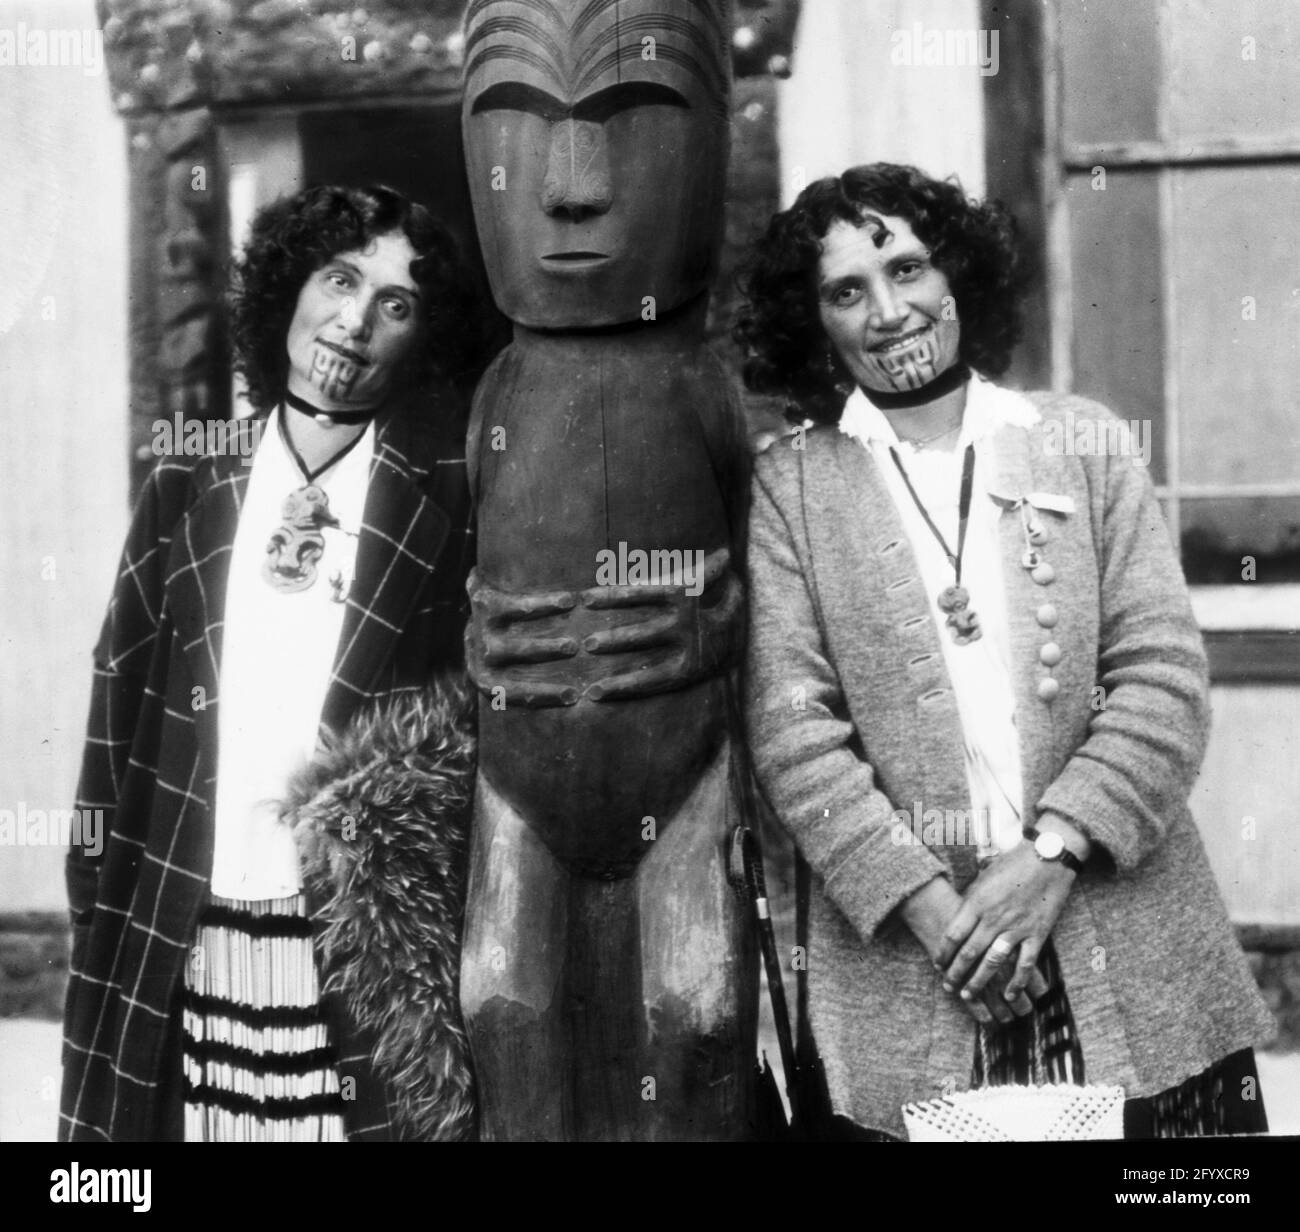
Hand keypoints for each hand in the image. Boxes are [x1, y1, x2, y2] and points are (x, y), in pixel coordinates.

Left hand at [899, 877, 1040, 1025]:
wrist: (1048, 857)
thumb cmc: (1012, 863)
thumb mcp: (983, 877)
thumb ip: (971, 900)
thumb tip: (957, 916)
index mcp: (977, 902)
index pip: (953, 934)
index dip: (943, 952)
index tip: (937, 965)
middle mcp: (994, 918)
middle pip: (969, 952)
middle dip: (956, 973)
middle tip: (948, 986)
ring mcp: (1016, 927)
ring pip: (993, 962)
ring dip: (979, 982)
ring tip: (968, 995)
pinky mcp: (1038, 934)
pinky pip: (1025, 964)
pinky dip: (1016, 982)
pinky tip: (1009, 995)